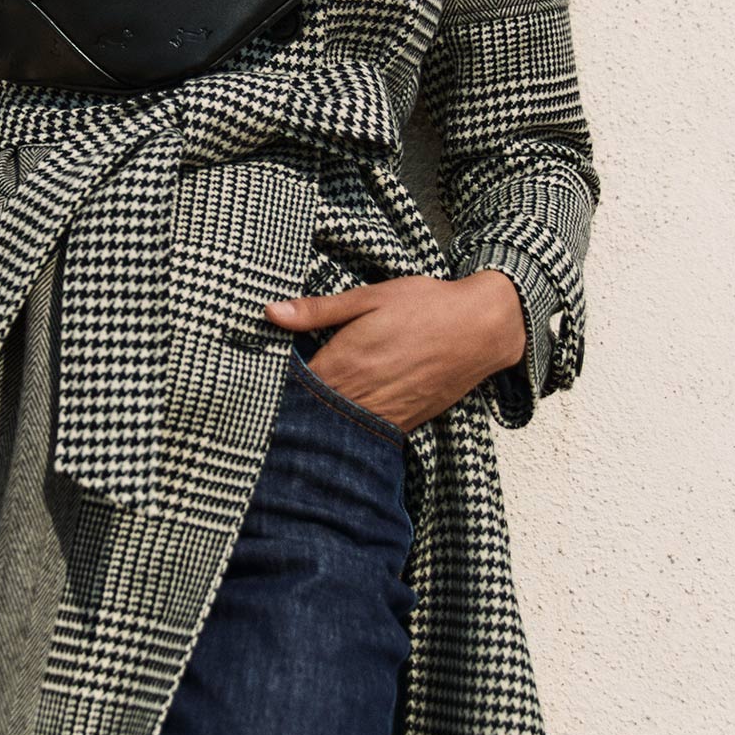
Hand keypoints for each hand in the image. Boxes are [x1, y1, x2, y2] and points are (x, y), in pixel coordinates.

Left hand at [262, 271, 525, 433]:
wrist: (482, 328)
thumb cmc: (425, 305)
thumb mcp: (369, 297)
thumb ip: (318, 310)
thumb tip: (271, 312)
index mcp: (345, 362)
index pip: (292, 389)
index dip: (271, 388)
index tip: (252, 385)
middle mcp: (362, 396)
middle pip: (309, 416)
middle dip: (289, 412)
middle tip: (264, 410)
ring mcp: (385, 415)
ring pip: (336, 432)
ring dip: (316, 427)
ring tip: (294, 422)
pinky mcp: (406, 424)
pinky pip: (366, 437)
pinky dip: (348, 433)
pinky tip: (338, 424)